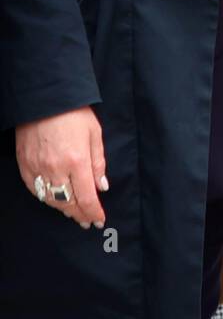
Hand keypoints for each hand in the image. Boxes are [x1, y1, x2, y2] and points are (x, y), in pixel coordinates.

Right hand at [16, 107, 107, 229]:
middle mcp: (56, 169)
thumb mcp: (94, 133)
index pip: (86, 198)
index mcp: (77, 161)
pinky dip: (46, 198)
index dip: (93, 212)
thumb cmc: (73, 112)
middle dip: (79, 214)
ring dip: (63, 209)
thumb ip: (98, 162)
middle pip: (68, 203)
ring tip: (73, 212)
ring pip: (50, 200)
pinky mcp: (24, 165)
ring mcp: (37, 168)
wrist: (44, 97)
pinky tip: (55, 198)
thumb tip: (101, 187)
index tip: (98, 219)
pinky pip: (35, 190)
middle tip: (87, 220)